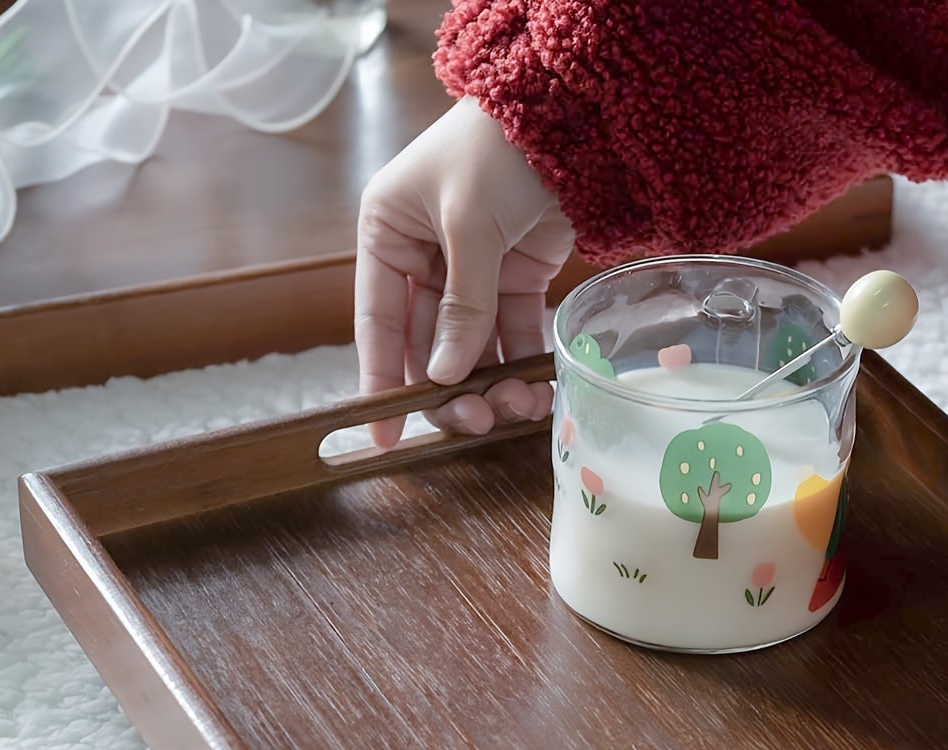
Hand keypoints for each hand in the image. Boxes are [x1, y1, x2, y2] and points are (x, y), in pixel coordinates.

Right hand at [355, 98, 574, 444]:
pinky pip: (514, 336)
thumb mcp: (469, 227)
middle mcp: (425, 258)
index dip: (383, 382)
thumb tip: (447, 376)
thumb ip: (461, 306)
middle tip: (476, 422)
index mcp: (387, 235)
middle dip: (453, 390)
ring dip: (494, 385)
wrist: (567, 118)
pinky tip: (538, 393)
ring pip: (474, 350)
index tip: (386, 434)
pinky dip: (525, 366)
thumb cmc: (496, 152)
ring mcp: (472, 273)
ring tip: (517, 408)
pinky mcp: (517, 279)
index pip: (379, 323)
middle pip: (430, 347)